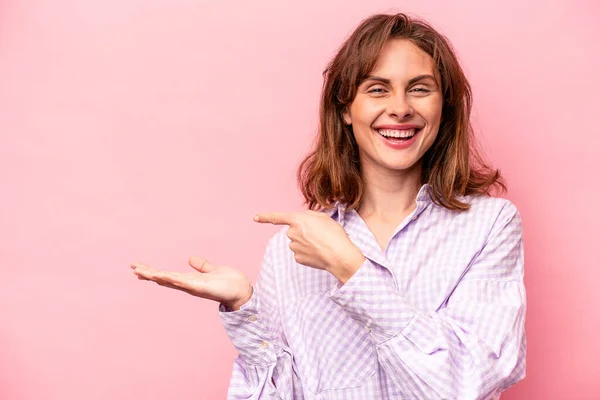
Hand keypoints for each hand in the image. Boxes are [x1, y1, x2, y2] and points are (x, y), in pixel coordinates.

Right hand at [130, 256, 252, 310]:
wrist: (242, 291)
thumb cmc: (229, 283)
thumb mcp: (212, 270)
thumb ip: (202, 266)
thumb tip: (191, 259)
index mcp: (190, 280)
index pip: (167, 275)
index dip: (153, 271)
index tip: (139, 267)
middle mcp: (188, 285)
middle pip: (163, 279)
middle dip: (148, 273)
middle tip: (133, 268)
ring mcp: (192, 286)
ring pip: (169, 280)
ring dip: (154, 275)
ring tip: (140, 271)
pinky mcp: (199, 287)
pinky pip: (181, 282)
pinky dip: (170, 278)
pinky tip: (159, 275)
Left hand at [254, 210, 364, 283]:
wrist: (339, 255)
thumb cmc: (334, 234)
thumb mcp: (324, 217)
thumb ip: (309, 216)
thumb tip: (302, 221)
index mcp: (297, 220)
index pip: (277, 217)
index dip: (265, 217)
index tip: (255, 217)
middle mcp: (292, 233)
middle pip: (293, 231)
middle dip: (302, 231)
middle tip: (319, 234)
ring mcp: (294, 247)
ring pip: (297, 242)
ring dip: (306, 242)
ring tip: (321, 243)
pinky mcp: (298, 258)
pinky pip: (300, 253)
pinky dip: (308, 252)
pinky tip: (318, 253)